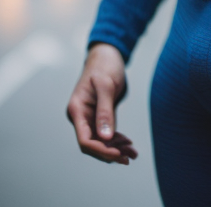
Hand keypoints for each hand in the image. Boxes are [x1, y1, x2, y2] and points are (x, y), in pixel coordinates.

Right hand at [67, 42, 136, 164]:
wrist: (107, 54)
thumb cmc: (104, 65)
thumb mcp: (106, 85)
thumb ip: (105, 111)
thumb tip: (106, 137)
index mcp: (77, 110)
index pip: (85, 140)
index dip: (101, 150)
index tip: (118, 154)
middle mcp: (81, 117)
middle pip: (93, 145)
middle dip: (110, 152)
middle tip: (129, 157)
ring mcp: (89, 117)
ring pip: (101, 142)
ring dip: (116, 149)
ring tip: (133, 153)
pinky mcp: (99, 116)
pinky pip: (107, 134)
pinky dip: (117, 141)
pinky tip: (130, 146)